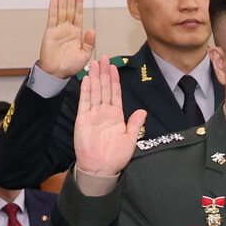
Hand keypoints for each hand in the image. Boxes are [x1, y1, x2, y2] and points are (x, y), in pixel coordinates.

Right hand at [39, 0, 95, 78]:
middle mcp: (67, 29)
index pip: (78, 14)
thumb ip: (89, 43)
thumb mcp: (84, 54)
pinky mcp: (50, 33)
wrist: (57, 72)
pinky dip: (53, 9)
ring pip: (61, 10)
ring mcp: (58, 29)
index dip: (79, 3)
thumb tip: (92, 30)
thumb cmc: (71, 65)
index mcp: (77, 33)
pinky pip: (52, 19)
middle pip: (69, 8)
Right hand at [73, 56, 145, 176]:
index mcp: (116, 116)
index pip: (115, 94)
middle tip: (104, 58)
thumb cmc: (115, 156)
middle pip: (104, 89)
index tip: (114, 67)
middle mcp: (104, 113)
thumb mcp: (131, 139)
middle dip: (104, 74)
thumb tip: (143, 111)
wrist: (101, 167)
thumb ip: (135, 124)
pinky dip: (86, 90)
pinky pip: (85, 102)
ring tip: (95, 63)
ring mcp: (93, 114)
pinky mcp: (83, 119)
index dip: (115, 81)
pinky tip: (87, 79)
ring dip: (95, 77)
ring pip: (94, 91)